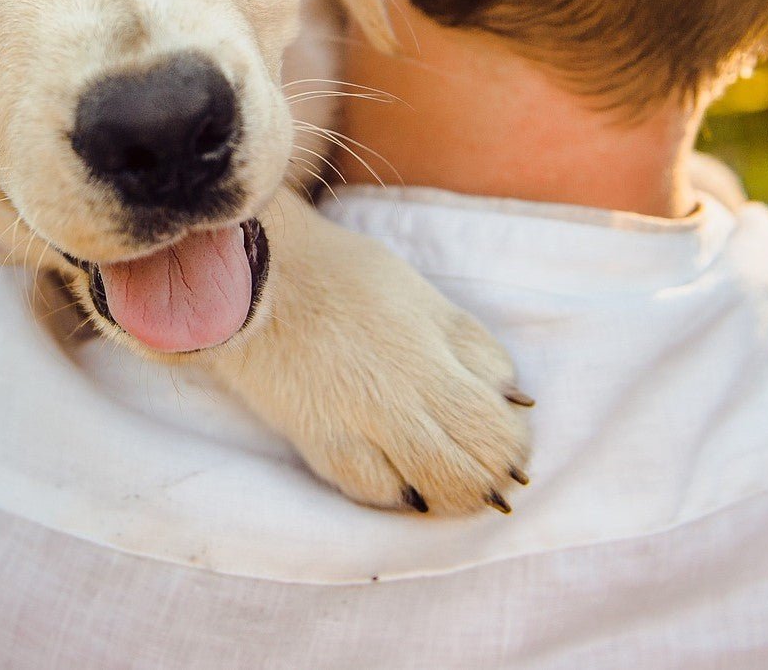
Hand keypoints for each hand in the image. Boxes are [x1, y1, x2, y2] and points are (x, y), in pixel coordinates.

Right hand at [202, 188, 531, 515]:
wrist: (254, 275)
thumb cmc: (340, 274)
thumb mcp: (419, 293)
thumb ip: (465, 342)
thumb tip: (510, 395)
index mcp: (436, 345)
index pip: (500, 416)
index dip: (513, 436)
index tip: (506, 434)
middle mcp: (407, 390)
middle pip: (480, 459)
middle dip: (494, 472)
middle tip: (491, 471)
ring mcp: (363, 421)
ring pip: (437, 486)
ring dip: (456, 493)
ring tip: (453, 486)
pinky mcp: (321, 442)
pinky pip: (376, 491)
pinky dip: (399, 494)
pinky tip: (403, 484)